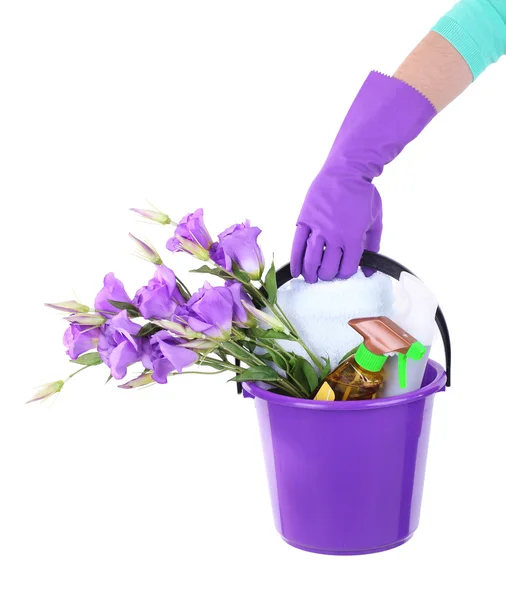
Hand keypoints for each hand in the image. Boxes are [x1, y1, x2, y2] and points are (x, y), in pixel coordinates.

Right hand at [289, 71, 434, 282]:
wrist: (346, 171)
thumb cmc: (362, 194)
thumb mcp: (376, 220)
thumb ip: (373, 246)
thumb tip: (370, 270)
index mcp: (352, 237)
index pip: (347, 268)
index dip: (345, 273)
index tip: (344, 270)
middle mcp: (334, 236)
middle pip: (327, 269)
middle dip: (328, 275)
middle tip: (327, 274)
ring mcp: (317, 229)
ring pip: (311, 261)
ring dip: (310, 274)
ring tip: (311, 277)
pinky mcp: (304, 221)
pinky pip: (296, 246)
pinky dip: (295, 261)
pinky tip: (296, 271)